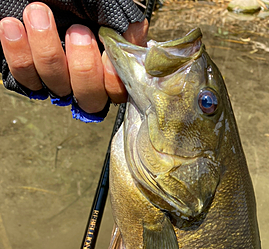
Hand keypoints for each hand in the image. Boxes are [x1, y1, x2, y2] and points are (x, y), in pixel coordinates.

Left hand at [0, 2, 147, 113]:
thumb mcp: (109, 7)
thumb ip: (125, 26)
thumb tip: (135, 37)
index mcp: (110, 70)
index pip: (118, 91)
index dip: (113, 77)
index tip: (106, 46)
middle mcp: (85, 83)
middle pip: (89, 98)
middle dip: (84, 67)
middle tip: (76, 30)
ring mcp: (58, 81)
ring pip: (56, 85)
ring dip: (47, 50)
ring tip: (37, 13)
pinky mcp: (31, 75)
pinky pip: (25, 77)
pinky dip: (19, 52)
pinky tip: (13, 26)